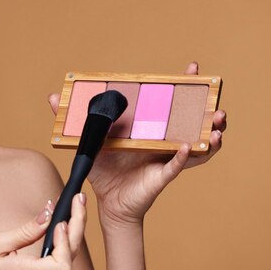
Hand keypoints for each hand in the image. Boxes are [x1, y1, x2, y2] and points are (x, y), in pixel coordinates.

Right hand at [0, 194, 86, 269]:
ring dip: (72, 234)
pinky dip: (64, 245)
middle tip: (78, 201)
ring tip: (73, 209)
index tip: (60, 221)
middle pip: (70, 258)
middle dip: (78, 226)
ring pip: (68, 260)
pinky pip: (60, 265)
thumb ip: (25, 232)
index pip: (62, 264)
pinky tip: (63, 228)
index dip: (65, 241)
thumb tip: (47, 216)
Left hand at [47, 62, 227, 229]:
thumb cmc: (103, 171)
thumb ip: (72, 119)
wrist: (107, 202)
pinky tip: (190, 146)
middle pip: (192, 121)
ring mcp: (166, 158)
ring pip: (197, 144)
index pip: (170, 103)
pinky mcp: (162, 175)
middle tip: (214, 97)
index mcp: (149, 128)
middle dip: (208, 109)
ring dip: (210, 134)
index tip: (192, 68)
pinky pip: (177, 165)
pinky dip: (185, 156)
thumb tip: (52, 97)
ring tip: (218, 124)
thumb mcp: (87, 141)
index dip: (184, 86)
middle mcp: (163, 141)